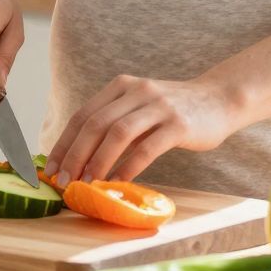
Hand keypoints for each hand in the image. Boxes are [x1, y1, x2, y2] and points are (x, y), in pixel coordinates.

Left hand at [46, 74, 245, 186]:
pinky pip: (147, 148)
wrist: (220, 99)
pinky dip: (129, 167)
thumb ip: (115, 124)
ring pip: (118, 133)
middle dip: (75, 154)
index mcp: (122, 87)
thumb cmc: (175, 111)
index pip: (83, 115)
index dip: (64, 143)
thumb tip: (79, 159)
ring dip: (97, 161)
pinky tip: (119, 182)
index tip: (51, 168)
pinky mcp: (179, 124)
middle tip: (64, 181)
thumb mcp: (140, 107)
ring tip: (87, 184)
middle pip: (96, 124)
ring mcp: (159, 106)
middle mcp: (137, 92)